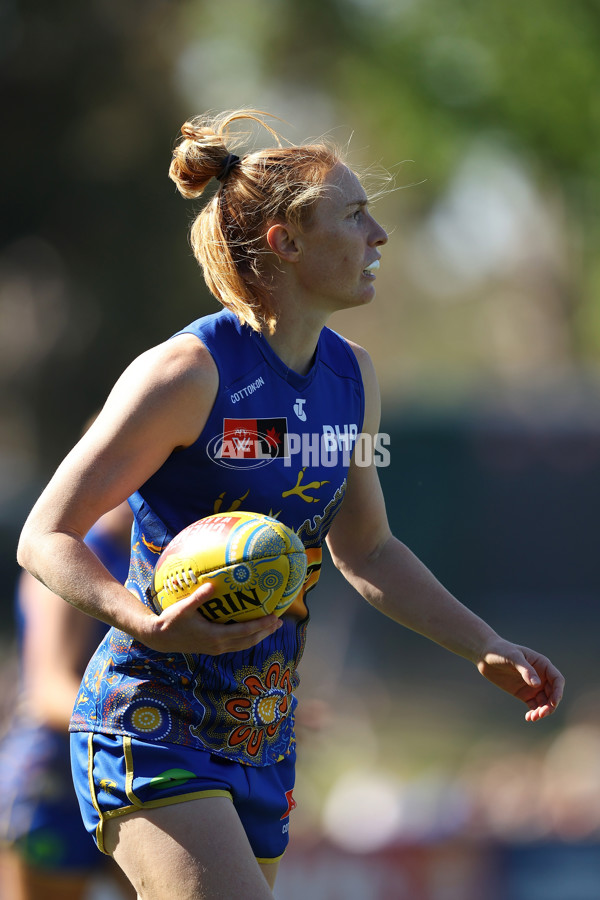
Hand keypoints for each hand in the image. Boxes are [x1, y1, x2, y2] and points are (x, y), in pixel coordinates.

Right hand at [142, 583, 281, 654]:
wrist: (159, 638)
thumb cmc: (171, 621)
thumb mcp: (183, 608)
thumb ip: (199, 597)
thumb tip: (213, 584)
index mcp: (215, 636)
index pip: (245, 632)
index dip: (261, 625)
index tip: (274, 617)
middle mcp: (218, 645)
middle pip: (249, 640)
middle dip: (265, 632)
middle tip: (280, 622)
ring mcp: (216, 649)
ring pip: (243, 645)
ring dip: (259, 636)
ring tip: (271, 627)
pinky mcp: (212, 648)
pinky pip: (236, 645)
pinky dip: (248, 638)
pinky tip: (251, 631)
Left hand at [476, 639, 563, 721]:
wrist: (485, 655)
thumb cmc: (501, 651)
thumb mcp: (513, 657)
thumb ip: (526, 670)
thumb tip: (537, 685)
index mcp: (542, 664)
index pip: (557, 680)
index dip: (558, 691)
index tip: (553, 702)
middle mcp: (541, 676)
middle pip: (552, 694)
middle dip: (550, 705)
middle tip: (541, 714)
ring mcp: (533, 686)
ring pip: (544, 702)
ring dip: (542, 711)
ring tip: (533, 717)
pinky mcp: (524, 694)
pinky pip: (533, 706)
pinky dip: (533, 712)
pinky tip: (528, 717)